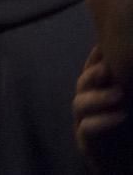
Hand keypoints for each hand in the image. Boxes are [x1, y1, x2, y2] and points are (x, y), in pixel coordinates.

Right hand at [77, 49, 132, 167]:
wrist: (123, 163)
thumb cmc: (128, 132)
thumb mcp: (128, 103)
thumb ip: (125, 87)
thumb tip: (130, 64)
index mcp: (96, 92)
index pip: (92, 69)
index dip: (96, 56)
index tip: (104, 45)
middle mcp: (87, 104)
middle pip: (83, 83)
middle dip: (93, 74)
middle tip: (108, 68)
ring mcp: (84, 122)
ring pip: (80, 103)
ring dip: (98, 97)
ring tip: (119, 94)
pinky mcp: (87, 143)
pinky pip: (88, 128)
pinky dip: (102, 121)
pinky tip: (119, 116)